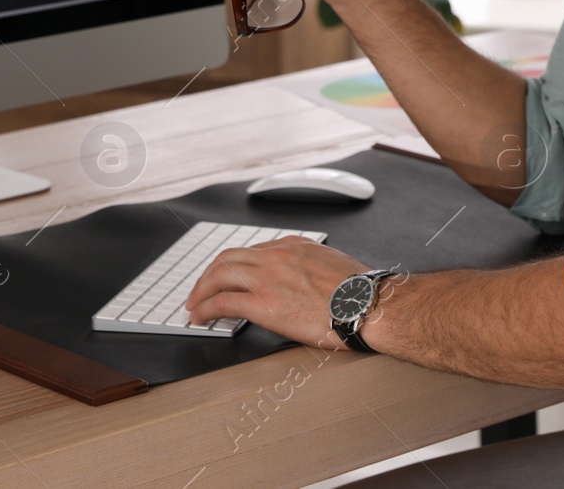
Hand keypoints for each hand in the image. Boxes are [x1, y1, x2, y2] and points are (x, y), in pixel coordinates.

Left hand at [186, 237, 372, 349]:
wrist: (369, 306)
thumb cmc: (360, 293)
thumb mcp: (333, 266)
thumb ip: (312, 267)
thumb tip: (306, 282)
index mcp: (294, 246)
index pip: (252, 250)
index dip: (234, 265)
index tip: (227, 276)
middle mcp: (277, 256)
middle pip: (227, 257)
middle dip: (208, 274)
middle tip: (200, 290)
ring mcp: (268, 277)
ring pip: (219, 274)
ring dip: (200, 289)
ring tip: (194, 305)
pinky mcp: (264, 303)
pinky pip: (222, 302)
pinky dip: (205, 308)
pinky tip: (200, 317)